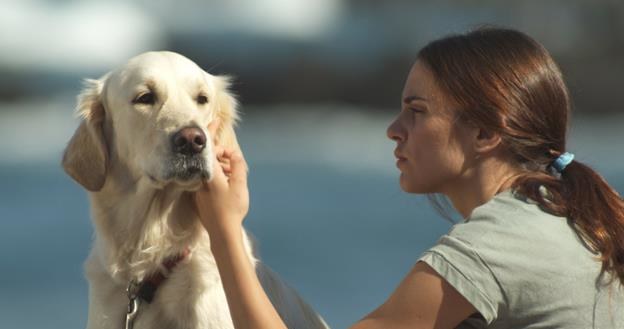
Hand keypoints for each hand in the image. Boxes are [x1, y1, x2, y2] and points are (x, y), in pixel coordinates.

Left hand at [194, 121, 248, 238]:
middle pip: (210, 157)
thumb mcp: (240, 184)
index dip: (212, 132)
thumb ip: (237, 164)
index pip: (209, 146)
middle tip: (234, 161)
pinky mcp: (198, 194)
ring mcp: (198, 186)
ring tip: (234, 174)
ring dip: (222, 166)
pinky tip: (228, 182)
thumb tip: (234, 153)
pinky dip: (218, 175)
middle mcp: (201, 177)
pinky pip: (208, 177)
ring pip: (210, 168)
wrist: (222, 232)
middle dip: (224, 154)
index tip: (216, 121)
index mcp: (209, 172)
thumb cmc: (232, 209)